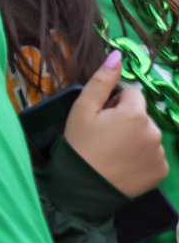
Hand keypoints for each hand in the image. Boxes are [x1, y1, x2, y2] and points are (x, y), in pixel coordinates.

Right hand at [65, 51, 169, 198]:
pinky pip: (154, 154)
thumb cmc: (80, 144)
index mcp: (135, 113)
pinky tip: (125, 163)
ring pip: (148, 134)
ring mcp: (161, 153)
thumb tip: (118, 54)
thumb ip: (102, 81)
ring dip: (136, 137)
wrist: (84, 187)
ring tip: (114, 151)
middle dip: (127, 119)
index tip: (101, 116)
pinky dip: (142, 155)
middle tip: (105, 135)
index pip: (131, 93)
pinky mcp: (162, 171)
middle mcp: (154, 131)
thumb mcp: (83, 109)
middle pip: (141, 114)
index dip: (114, 102)